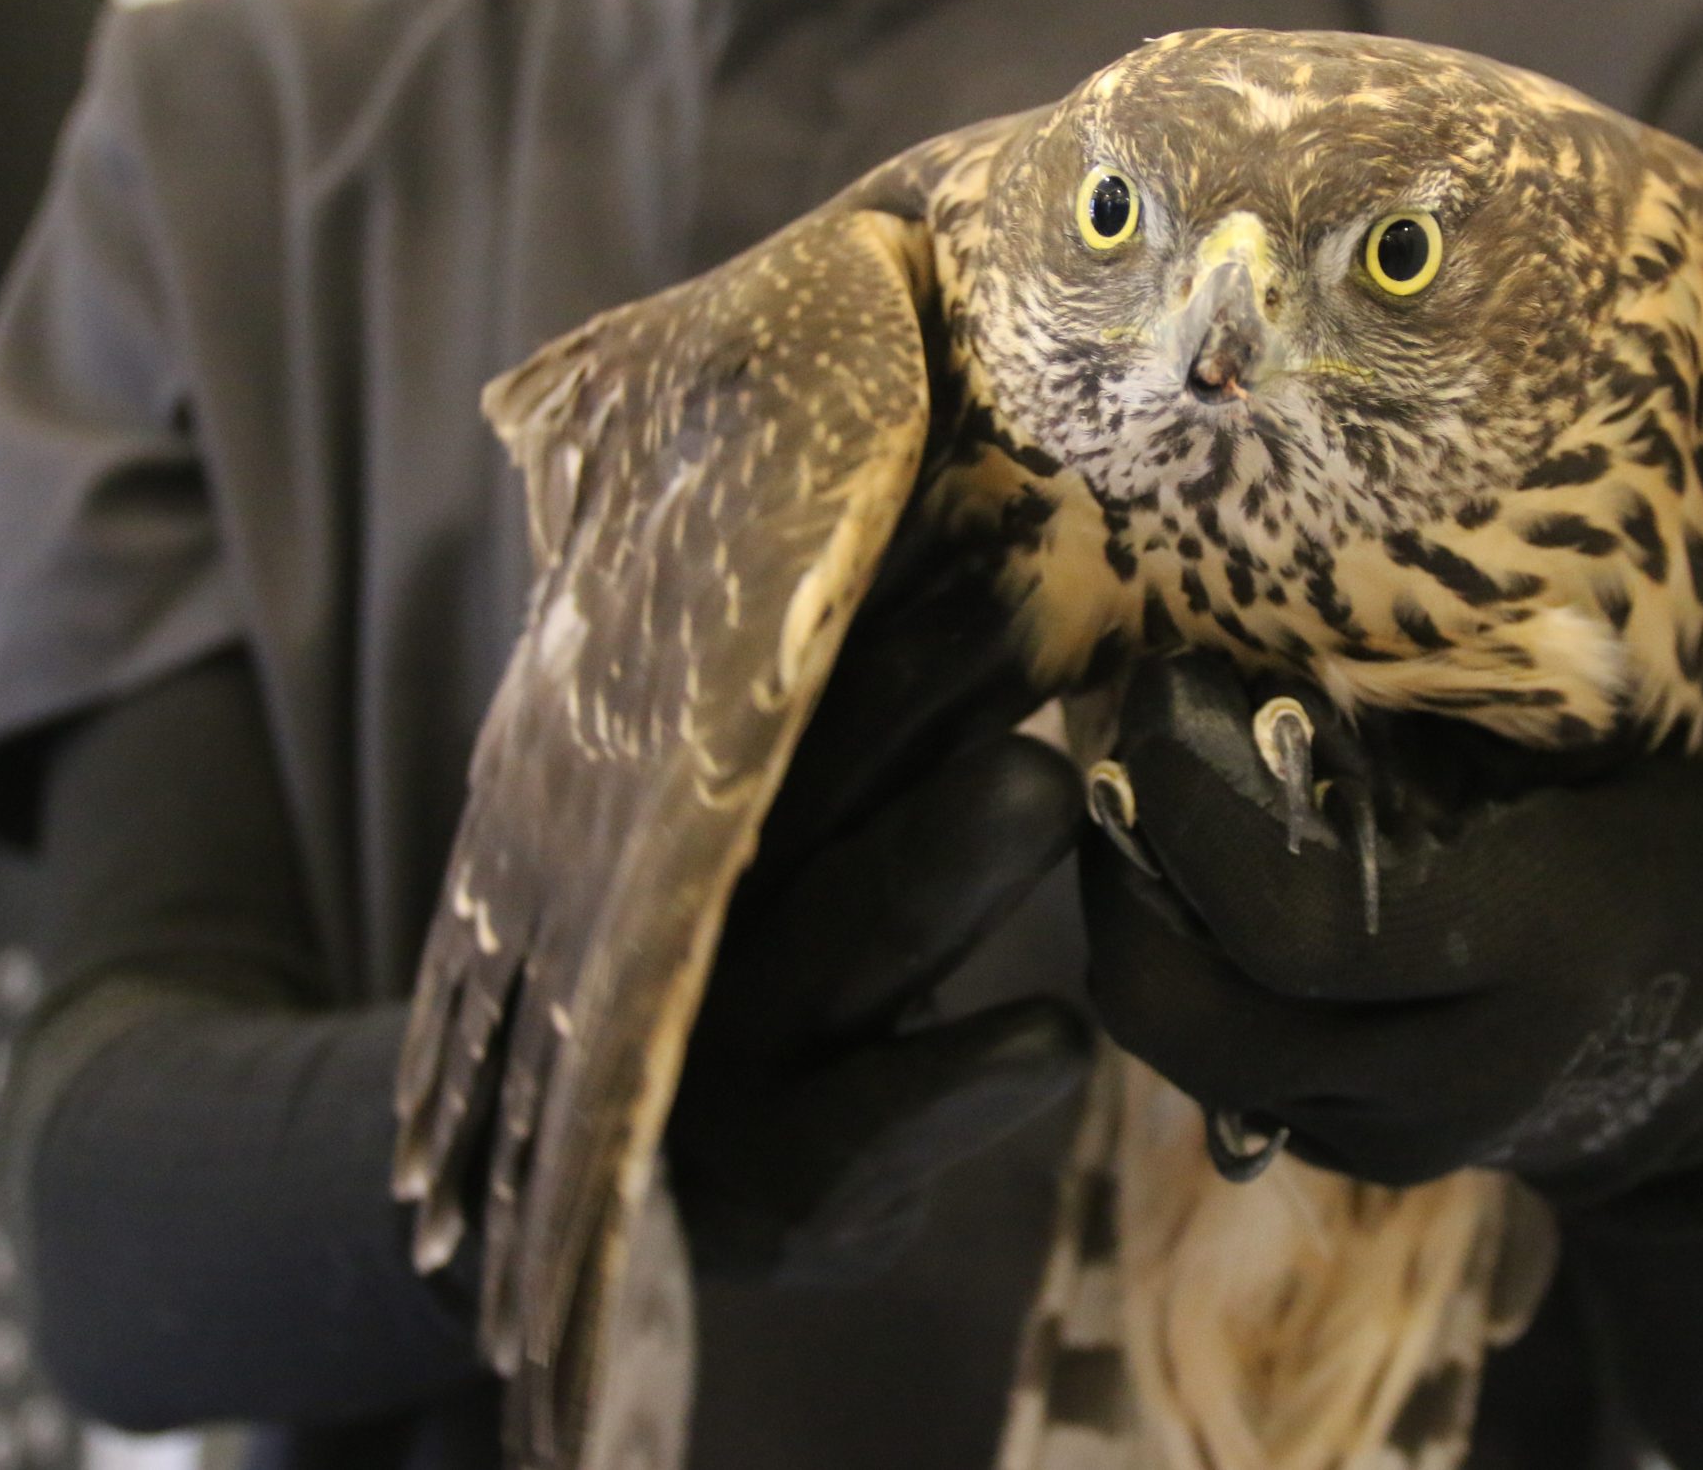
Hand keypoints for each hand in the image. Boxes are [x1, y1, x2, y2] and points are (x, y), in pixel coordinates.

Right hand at [660, 559, 1089, 1280]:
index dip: (873, 597)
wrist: (645, 1200)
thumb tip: (971, 503)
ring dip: (947, 863)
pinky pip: (880, 1130)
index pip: (776, 685)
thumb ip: (835, 705)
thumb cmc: (752, 967)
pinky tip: (1057, 1036)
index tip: (976, 502)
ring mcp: (734, 1059)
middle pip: (813, 785)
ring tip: (1040, 789)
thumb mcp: (765, 833)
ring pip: (851, 941)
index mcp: (681, 813)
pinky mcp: (792, 1195)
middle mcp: (694, 920)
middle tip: (1036, 602)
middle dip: (926, 689)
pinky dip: (967, 1081)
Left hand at [1079, 653, 1702, 1206]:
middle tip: (1129, 749)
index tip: (1164, 681)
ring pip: (1176, 1043)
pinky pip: (1212, 1066)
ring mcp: (1394, 1139)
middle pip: (1182, 1005)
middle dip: (1120, 865)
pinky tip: (1212, 881)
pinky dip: (1186, 967)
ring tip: (1158, 803)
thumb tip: (1246, 608)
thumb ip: (1433, 704)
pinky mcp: (1353, 1160)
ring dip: (1135, 916)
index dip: (1189, 796)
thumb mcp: (1589, 737)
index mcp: (1537, 943)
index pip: (1287, 912)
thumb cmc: (1659, 828)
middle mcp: (1450, 1072)